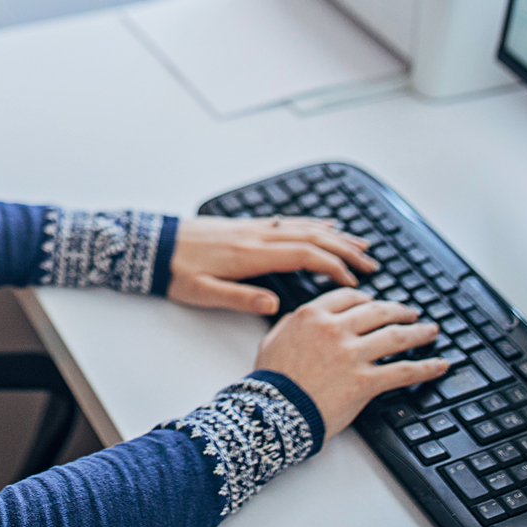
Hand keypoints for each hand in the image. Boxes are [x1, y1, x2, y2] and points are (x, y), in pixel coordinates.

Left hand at [167, 216, 378, 314]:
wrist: (154, 245)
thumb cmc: (175, 272)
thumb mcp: (202, 293)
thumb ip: (239, 298)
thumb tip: (273, 305)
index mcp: (251, 255)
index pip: (304, 255)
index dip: (334, 267)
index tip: (354, 283)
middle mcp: (257, 236)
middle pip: (313, 237)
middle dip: (346, 249)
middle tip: (372, 263)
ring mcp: (254, 228)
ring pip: (304, 226)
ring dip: (336, 234)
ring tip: (361, 244)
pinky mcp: (247, 226)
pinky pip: (289, 222)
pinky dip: (313, 223)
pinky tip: (326, 224)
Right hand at [253, 289, 448, 440]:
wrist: (273, 413)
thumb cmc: (270, 381)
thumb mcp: (272, 340)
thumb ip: (290, 324)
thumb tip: (301, 318)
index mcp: (312, 316)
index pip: (349, 298)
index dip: (367, 300)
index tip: (376, 304)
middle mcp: (335, 329)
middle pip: (378, 312)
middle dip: (399, 311)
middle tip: (412, 314)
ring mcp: (352, 354)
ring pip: (395, 336)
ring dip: (419, 333)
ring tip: (431, 332)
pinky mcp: (366, 381)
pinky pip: (404, 370)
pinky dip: (427, 367)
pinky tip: (440, 364)